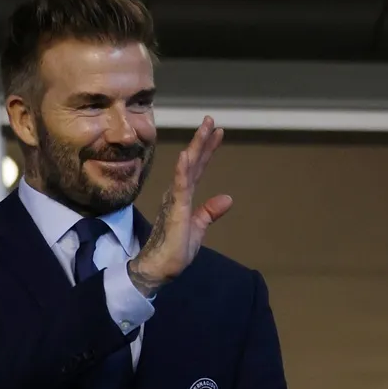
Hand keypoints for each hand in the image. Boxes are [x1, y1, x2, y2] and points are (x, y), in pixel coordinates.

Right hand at [128, 117, 232, 296]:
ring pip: (187, 168)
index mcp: (184, 197)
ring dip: (196, 148)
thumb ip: (209, 212)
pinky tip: (186, 155)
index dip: (207, 150)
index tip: (217, 132)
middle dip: (202, 141)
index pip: (197, 169)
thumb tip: (227, 198)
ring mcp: (176, 200)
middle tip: (211, 120)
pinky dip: (183, 170)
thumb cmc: (175, 250)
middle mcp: (178, 193)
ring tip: (205, 128)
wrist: (160, 268)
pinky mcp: (175, 211)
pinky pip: (179, 187)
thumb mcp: (198, 228)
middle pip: (193, 162)